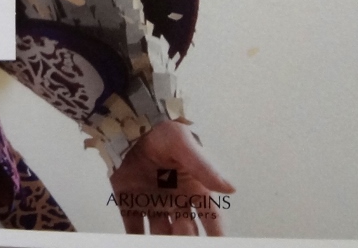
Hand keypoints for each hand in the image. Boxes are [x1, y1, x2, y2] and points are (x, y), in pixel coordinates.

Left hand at [108, 120, 234, 235]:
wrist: (126, 122)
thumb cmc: (160, 132)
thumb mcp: (183, 144)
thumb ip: (204, 167)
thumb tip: (230, 189)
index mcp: (193, 188)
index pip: (211, 218)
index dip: (217, 235)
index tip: (219, 245)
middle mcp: (175, 200)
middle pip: (186, 232)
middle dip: (186, 239)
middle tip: (181, 240)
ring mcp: (152, 204)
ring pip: (161, 234)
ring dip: (162, 243)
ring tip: (160, 246)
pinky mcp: (129, 204)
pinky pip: (134, 229)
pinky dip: (136, 241)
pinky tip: (136, 246)